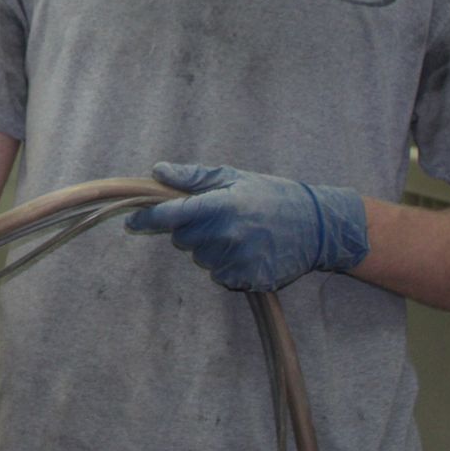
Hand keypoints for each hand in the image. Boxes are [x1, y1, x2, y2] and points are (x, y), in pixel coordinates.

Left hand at [126, 162, 369, 290]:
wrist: (318, 226)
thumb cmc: (272, 195)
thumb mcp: (233, 177)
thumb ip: (192, 177)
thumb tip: (158, 171)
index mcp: (220, 205)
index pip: (170, 216)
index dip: (147, 219)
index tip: (131, 221)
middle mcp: (226, 235)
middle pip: (182, 239)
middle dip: (190, 229)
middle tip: (216, 218)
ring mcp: (238, 260)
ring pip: (201, 259)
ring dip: (209, 248)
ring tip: (237, 233)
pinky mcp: (249, 279)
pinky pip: (221, 275)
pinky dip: (226, 265)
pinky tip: (246, 251)